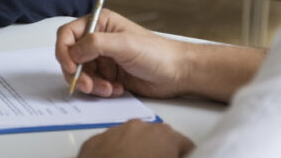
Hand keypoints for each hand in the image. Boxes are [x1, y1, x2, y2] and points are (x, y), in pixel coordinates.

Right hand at [57, 9, 191, 98]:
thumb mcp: (124, 44)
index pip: (68, 34)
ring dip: (91, 84)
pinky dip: (101, 90)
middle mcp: (99, 40)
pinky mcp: (109, 75)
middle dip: (77, 74)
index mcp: (100, 23)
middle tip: (87, 85)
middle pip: (71, 57)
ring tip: (108, 88)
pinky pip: (93, 85)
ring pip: (81, 74)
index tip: (70, 68)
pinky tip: (116, 88)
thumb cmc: (157, 52)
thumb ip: (95, 44)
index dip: (64, 51)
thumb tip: (74, 51)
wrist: (176, 73)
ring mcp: (103, 58)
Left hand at [78, 119, 193, 157]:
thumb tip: (174, 155)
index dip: (183, 155)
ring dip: (135, 150)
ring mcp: (116, 131)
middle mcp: (141, 126)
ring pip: (132, 139)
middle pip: (157, 138)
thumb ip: (176, 156)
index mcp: (165, 135)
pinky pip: (110, 144)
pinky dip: (114, 153)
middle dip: (158, 151)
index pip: (185, 145)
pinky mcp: (95, 140)